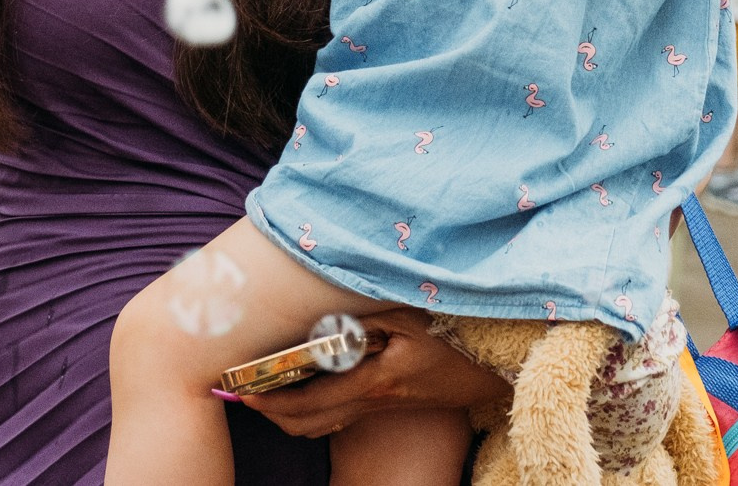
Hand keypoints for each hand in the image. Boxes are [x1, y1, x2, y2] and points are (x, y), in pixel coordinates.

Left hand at [232, 311, 505, 437]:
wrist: (494, 369)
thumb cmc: (455, 334)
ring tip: (266, 391)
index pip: (308, 401)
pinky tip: (305, 388)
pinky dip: (314, 409)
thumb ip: (364, 313)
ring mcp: (381, 406)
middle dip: (272, 412)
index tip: (243, 389)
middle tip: (245, 391)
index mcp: (373, 381)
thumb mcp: (410, 314)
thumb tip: (319, 313)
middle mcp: (373, 401)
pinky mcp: (389, 403)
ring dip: (290, 413)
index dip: (271, 399)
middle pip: (308, 423)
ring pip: (322, 424)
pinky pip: (340, 415)